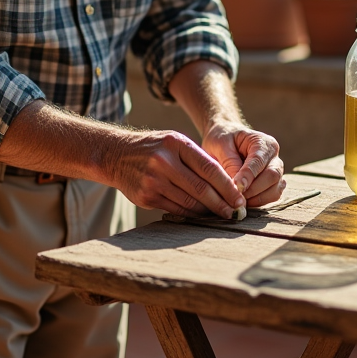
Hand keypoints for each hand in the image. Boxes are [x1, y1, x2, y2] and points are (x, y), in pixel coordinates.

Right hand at [109, 129, 246, 218]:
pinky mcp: (146, 197)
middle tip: (236, 212)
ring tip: (223, 215)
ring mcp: (153, 181)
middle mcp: (164, 162)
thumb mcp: (175, 142)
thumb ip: (198, 158)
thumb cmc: (155, 148)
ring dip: (209, 211)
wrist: (116, 155)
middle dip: (222, 203)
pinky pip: (176, 209)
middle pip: (201, 188)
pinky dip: (192, 214)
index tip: (240, 197)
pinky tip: (202, 215)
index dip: (228, 186)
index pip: (209, 168)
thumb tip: (228, 183)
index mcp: (176, 144)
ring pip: (190, 202)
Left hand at [202, 125, 284, 206]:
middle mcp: (273, 156)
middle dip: (254, 190)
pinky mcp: (273, 183)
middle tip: (236, 197)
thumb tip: (238, 186)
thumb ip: (230, 163)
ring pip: (275, 189)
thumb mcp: (221, 145)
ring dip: (258, 198)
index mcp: (263, 142)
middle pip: (273, 176)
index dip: (248, 176)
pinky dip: (260, 202)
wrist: (225, 138)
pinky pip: (273, 196)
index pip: (259, 161)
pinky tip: (245, 201)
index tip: (237, 187)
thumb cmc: (222, 139)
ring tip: (239, 200)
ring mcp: (276, 170)